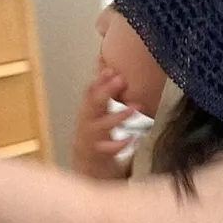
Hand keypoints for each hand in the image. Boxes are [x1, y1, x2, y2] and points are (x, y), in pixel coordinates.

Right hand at [72, 64, 140, 179]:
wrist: (86, 162)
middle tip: (122, 79)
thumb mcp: (97, 110)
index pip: (90, 91)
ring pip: (102, 125)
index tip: (111, 69)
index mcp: (87, 110)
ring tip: (135, 107)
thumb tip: (105, 61)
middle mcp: (87, 122)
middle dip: (106, 91)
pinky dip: (121, 143)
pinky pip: (109, 148)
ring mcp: (92, 138)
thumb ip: (102, 89)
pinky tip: (133, 138)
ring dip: (118, 116)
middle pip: (94, 104)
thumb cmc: (95, 130)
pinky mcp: (99, 153)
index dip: (99, 80)